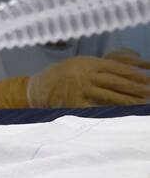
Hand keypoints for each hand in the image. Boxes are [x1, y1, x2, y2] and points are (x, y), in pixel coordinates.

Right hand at [24, 51, 149, 107]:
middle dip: (136, 88)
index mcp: (90, 63)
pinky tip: (121, 115)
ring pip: (110, 96)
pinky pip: (96, 109)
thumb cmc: (62, 75)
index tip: (148, 79)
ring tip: (143, 104)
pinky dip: (109, 112)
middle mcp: (87, 75)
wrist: (38, 87)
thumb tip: (127, 67)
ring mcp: (81, 90)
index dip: (135, 74)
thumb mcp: (80, 63)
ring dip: (128, 101)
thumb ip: (100, 66)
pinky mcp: (75, 104)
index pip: (118, 68)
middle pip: (117, 82)